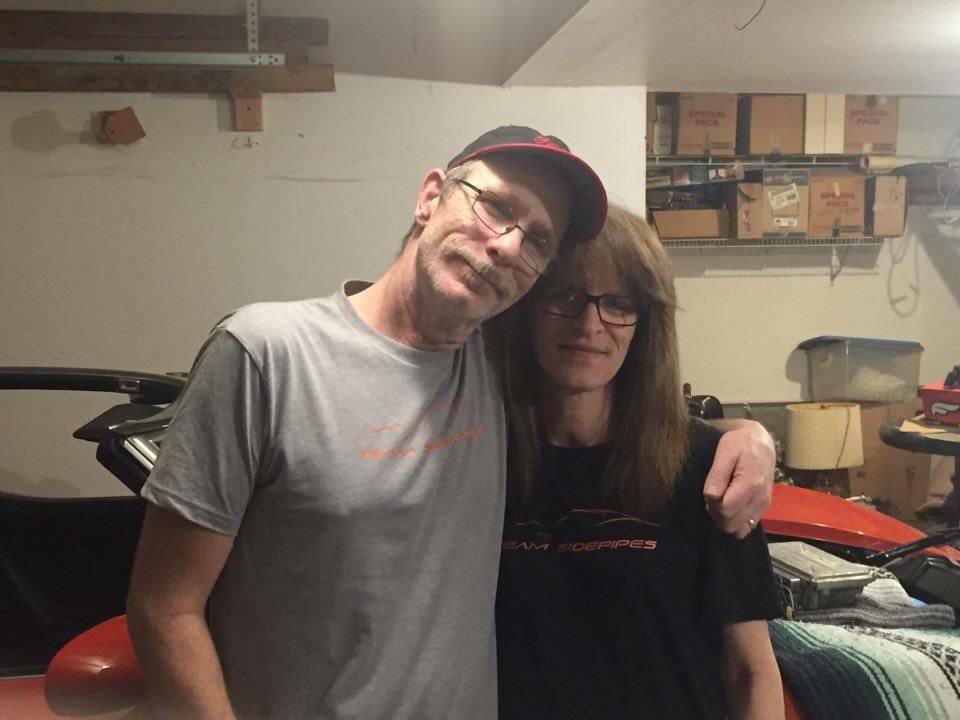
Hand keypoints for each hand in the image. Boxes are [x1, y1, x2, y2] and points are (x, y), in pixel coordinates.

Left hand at [703, 420, 774, 538]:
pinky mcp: (764, 507)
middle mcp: (760, 498)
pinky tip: (730, 505)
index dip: (712, 505)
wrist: (761, 442)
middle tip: (713, 497)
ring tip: (721, 502)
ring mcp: (764, 505)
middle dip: (716, 515)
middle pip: (731, 524)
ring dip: (725, 520)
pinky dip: (735, 521)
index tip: (709, 492)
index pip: (726, 510)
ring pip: (739, 530)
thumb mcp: (725, 451)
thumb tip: (710, 496)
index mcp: (751, 484)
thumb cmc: (740, 443)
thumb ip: (717, 474)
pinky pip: (747, 526)